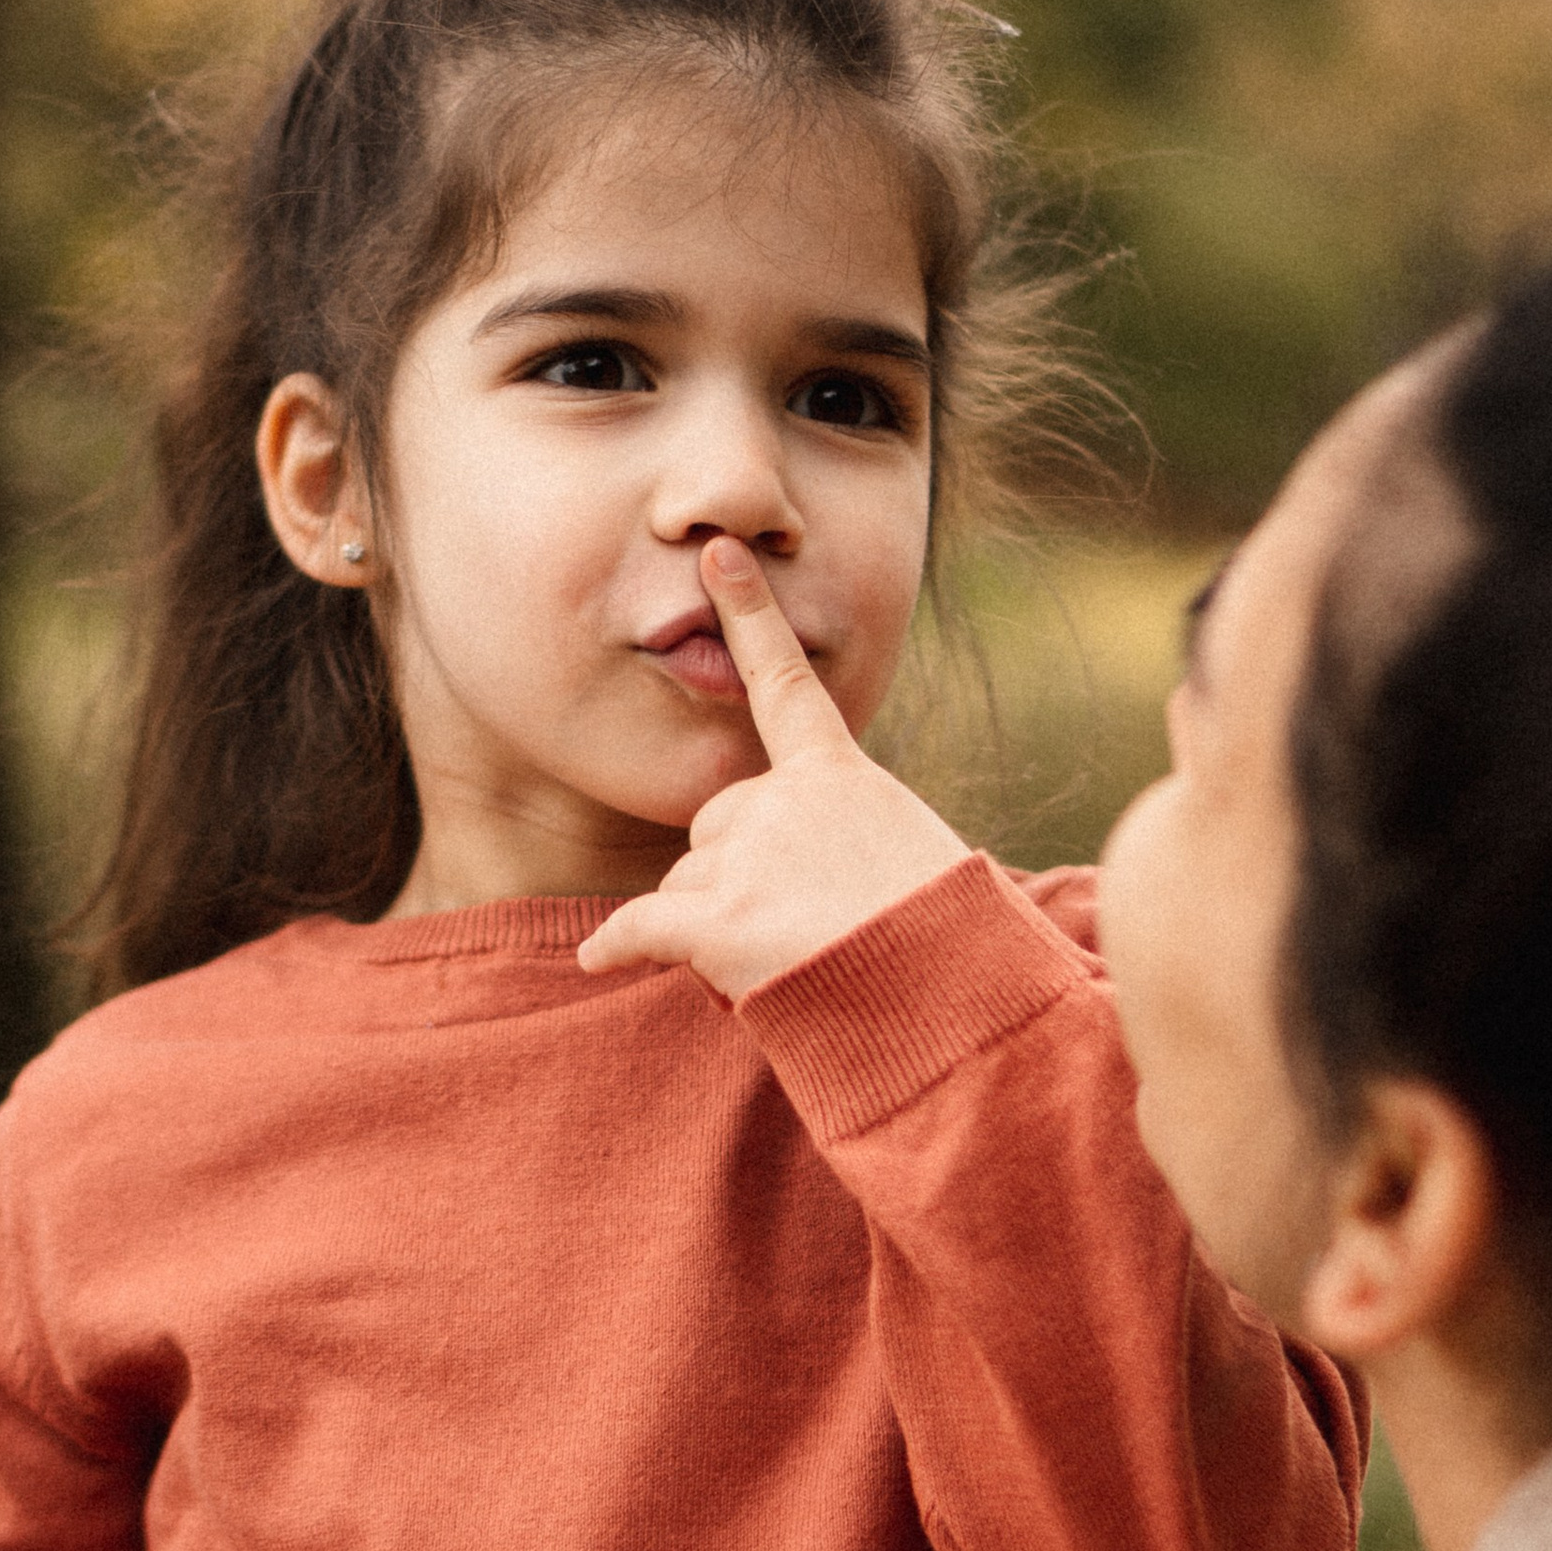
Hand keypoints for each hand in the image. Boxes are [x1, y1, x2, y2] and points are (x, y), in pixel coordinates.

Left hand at [576, 535, 969, 1003]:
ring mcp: (747, 856)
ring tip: (793, 965)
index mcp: (841, 777)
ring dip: (714, 927)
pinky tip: (595, 961)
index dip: (750, 616)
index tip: (718, 559)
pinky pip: (642, 927)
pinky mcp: (718, 919)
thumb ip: (858, 839)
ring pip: (686, 885)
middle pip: (715, 826)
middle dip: (733, 874)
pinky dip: (618, 946)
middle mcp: (784, 800)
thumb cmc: (954, 944)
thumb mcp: (921, 858)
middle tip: (802, 928)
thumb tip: (822, 884)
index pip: (785, 684)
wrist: (957, 991)